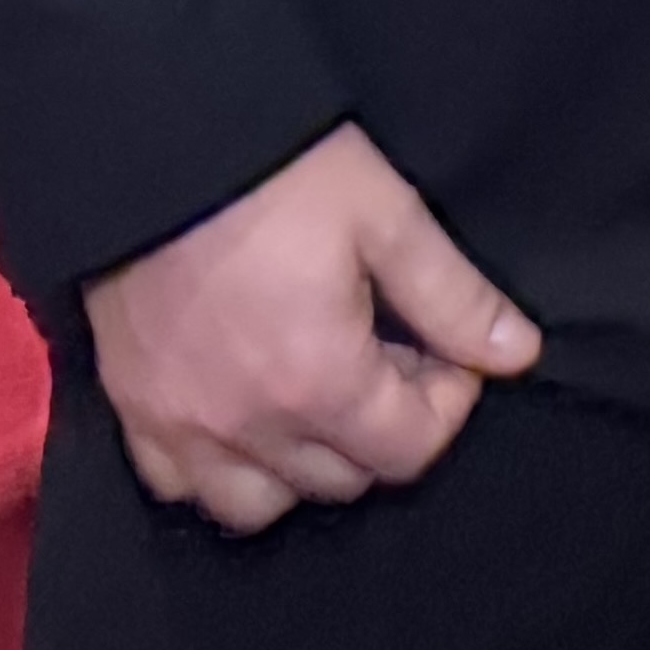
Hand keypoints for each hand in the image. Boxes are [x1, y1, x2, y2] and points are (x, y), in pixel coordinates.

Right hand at [84, 122, 539, 532]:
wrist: (165, 145)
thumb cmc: (285, 176)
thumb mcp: (388, 219)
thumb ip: (455, 298)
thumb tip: (518, 353)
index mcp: (316, 383)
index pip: (408, 451)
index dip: (448, 402)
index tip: (446, 350)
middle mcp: (243, 427)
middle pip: (341, 481)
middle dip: (383, 428)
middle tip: (390, 355)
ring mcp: (177, 428)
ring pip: (257, 504)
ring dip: (302, 464)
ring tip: (322, 390)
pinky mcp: (131, 411)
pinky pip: (179, 485)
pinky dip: (220, 467)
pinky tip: (248, 410)